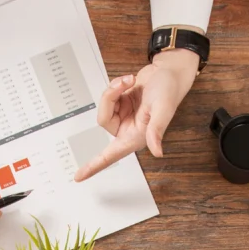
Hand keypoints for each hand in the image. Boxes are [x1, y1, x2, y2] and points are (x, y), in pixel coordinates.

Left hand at [74, 48, 199, 181]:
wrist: (169, 72)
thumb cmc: (170, 90)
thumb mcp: (164, 109)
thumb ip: (157, 130)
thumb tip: (158, 153)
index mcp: (136, 137)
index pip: (110, 156)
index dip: (94, 167)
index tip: (78, 177)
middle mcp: (128, 129)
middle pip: (103, 119)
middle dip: (110, 98)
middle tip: (127, 82)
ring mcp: (123, 116)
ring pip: (104, 106)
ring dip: (114, 90)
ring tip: (130, 80)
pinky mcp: (121, 105)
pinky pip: (108, 97)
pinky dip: (116, 86)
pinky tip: (129, 82)